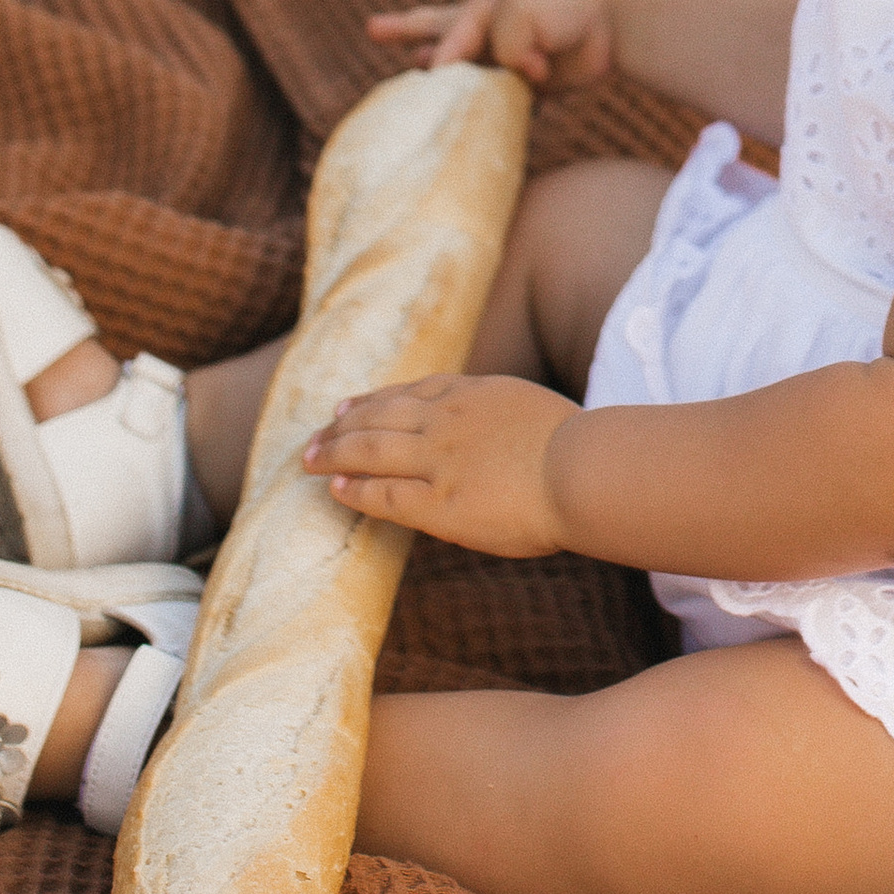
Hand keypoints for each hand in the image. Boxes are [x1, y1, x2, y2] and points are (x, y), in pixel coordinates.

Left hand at [303, 371, 576, 559]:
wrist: (584, 471)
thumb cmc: (579, 450)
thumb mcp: (535, 410)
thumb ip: (505, 416)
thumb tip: (499, 430)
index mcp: (475, 393)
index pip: (413, 391)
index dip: (375, 398)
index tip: (350, 404)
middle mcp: (448, 420)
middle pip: (380, 414)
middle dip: (344, 423)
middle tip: (317, 432)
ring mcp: (439, 460)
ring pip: (370, 449)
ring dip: (335, 452)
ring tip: (308, 458)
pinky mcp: (437, 503)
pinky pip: (383, 494)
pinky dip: (354, 490)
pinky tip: (335, 490)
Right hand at [367, 0, 624, 90]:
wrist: (621, 16)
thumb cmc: (566, 5)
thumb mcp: (518, 19)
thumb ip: (500, 51)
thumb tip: (514, 83)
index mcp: (488, 3)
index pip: (446, 32)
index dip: (441, 58)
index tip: (434, 75)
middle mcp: (497, 27)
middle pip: (444, 30)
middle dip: (408, 31)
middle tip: (372, 27)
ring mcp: (517, 54)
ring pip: (473, 70)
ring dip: (447, 79)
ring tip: (414, 70)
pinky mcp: (539, 82)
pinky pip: (507, 99)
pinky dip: (491, 110)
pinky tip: (475, 124)